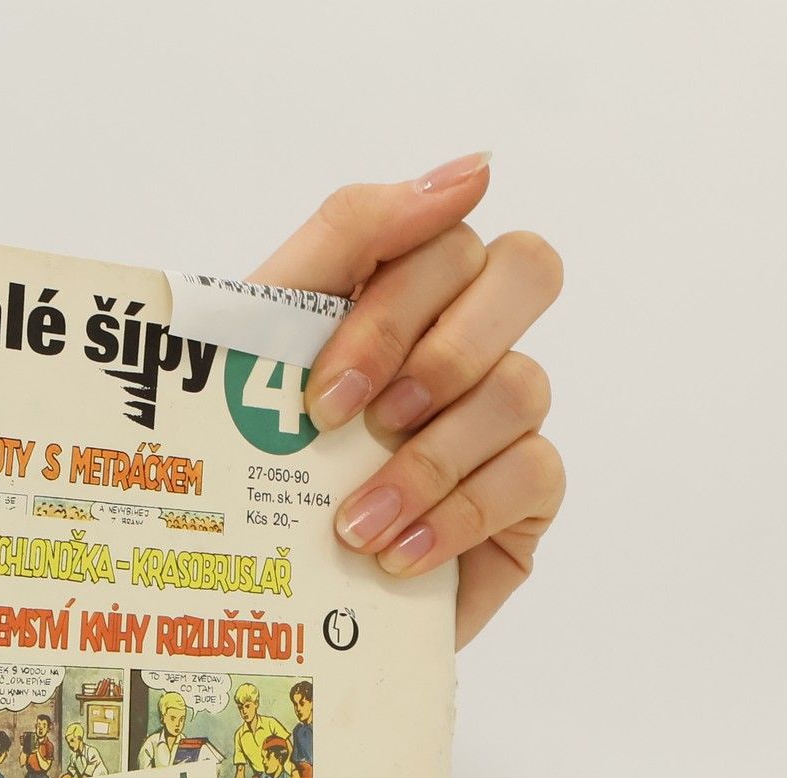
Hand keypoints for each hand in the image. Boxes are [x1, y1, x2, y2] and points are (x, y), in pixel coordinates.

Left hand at [251, 154, 563, 647]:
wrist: (257, 600)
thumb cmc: (253, 467)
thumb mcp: (263, 342)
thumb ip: (352, 234)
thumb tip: (476, 167)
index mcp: (409, 292)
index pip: (449, 235)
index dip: (394, 306)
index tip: (322, 391)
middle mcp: (471, 341)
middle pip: (527, 269)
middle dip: (437, 351)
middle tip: (353, 428)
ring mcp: (505, 419)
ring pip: (522, 386)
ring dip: (427, 460)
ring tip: (353, 525)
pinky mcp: (526, 498)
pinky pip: (533, 474)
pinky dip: (454, 515)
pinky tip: (393, 556)